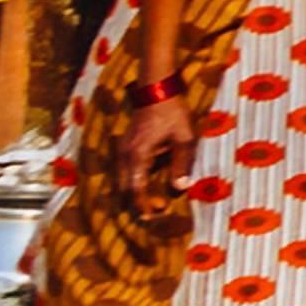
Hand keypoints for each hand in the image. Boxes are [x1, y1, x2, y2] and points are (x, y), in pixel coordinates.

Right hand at [122, 94, 192, 217]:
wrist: (155, 90)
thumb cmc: (172, 112)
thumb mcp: (183, 137)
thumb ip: (182, 163)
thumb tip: (180, 188)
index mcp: (137, 156)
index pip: (134, 189)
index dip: (142, 205)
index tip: (153, 216)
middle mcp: (124, 156)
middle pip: (123, 189)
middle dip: (136, 203)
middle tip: (153, 213)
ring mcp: (122, 151)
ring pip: (121, 181)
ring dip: (134, 193)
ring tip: (151, 203)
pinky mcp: (125, 148)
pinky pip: (125, 171)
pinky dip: (133, 181)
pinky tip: (147, 184)